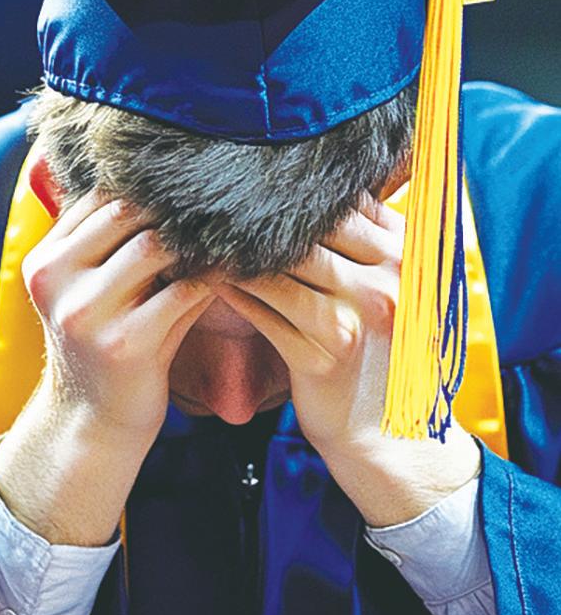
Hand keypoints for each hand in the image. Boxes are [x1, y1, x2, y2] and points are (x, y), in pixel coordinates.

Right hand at [23, 190, 214, 444]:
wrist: (93, 423)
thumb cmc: (108, 345)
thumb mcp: (98, 292)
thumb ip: (123, 244)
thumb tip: (186, 187)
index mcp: (46, 260)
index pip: (99, 197)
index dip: (148, 187)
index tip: (191, 186)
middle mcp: (56, 279)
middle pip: (126, 211)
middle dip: (174, 208)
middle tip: (219, 202)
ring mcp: (87, 312)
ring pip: (156, 245)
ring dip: (196, 239)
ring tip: (229, 234)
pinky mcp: (125, 343)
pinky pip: (184, 291)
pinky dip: (213, 278)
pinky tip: (234, 275)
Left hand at [218, 198, 479, 523]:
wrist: (390, 432)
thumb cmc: (382, 348)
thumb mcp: (390, 285)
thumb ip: (366, 237)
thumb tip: (315, 182)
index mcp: (408, 257)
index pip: (345, 204)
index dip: (298, 193)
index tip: (257, 185)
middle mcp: (386, 284)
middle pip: (309, 232)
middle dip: (260, 220)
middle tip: (216, 205)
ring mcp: (355, 322)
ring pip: (280, 270)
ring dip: (238, 256)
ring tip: (205, 240)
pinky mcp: (321, 358)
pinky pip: (264, 315)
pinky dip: (236, 295)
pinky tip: (213, 281)